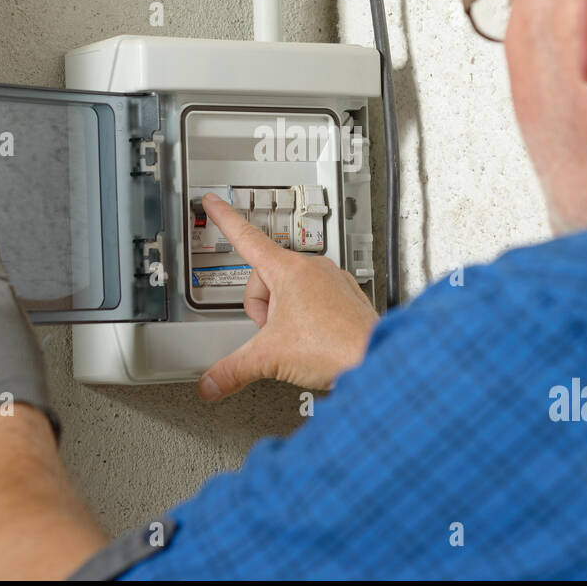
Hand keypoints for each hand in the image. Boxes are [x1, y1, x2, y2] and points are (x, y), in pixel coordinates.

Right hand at [197, 193, 378, 400]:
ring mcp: (333, 279)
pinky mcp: (347, 296)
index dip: (224, 219)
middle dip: (262, 309)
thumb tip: (211, 383)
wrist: (375, 359)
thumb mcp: (270, 358)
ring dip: (284, 315)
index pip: (245, 237)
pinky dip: (308, 318)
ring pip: (290, 289)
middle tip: (274, 334)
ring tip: (300, 340)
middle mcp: (312, 267)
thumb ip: (231, 370)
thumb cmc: (335, 347)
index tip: (213, 201)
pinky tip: (315, 339)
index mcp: (288, 270)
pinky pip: (315, 298)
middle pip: (265, 278)